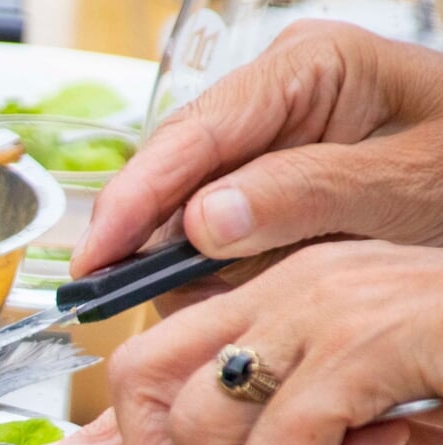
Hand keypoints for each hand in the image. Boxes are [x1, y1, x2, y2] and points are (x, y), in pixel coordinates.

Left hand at [19, 241, 442, 444]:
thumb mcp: (332, 426)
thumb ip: (240, 443)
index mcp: (266, 300)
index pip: (142, 360)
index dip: (90, 431)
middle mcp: (281, 285)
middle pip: (140, 382)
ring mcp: (322, 300)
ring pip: (204, 420)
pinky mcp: (369, 334)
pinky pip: (284, 440)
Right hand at [72, 21, 442, 310]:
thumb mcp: (407, 183)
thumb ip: (305, 194)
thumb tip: (203, 223)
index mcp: (306, 71)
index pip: (192, 135)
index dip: (133, 200)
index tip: (95, 259)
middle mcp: (271, 104)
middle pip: (173, 175)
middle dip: (150, 242)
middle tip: (129, 305)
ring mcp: (265, 148)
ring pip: (185, 214)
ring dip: (186, 270)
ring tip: (212, 315)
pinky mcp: (267, 193)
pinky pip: (214, 239)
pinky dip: (216, 280)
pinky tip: (234, 307)